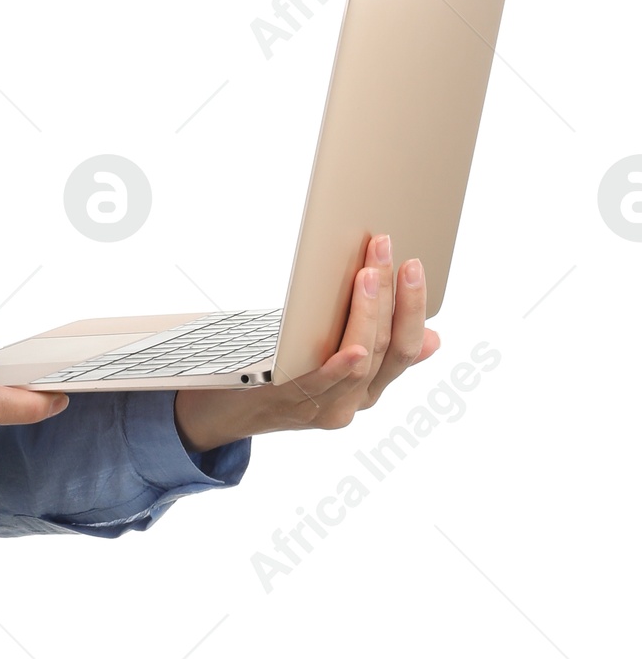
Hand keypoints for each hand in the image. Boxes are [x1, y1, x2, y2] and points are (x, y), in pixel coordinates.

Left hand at [173, 233, 440, 454]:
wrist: (226, 409)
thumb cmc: (284, 371)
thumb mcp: (335, 359)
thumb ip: (377, 347)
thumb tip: (432, 338)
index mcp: (370, 385)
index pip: (406, 346)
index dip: (414, 306)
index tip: (413, 264)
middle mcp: (356, 399)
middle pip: (386, 346)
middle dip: (391, 294)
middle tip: (384, 248)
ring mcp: (328, 406)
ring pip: (362, 358)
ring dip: (368, 312)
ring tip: (367, 274)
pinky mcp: (295, 403)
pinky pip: (325, 384)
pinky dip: (343, 365)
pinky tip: (354, 346)